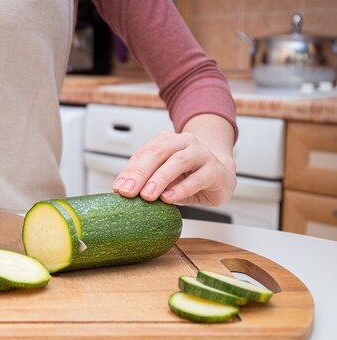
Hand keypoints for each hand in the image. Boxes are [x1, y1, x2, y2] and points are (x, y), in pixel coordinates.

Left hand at [112, 115, 235, 205]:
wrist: (221, 175)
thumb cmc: (188, 175)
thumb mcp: (164, 177)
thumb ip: (147, 181)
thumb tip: (124, 193)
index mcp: (166, 141)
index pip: (143, 153)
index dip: (129, 171)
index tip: (118, 188)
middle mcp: (183, 142)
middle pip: (158, 153)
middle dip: (140, 173)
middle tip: (128, 192)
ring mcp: (201, 153)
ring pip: (178, 161)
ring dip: (160, 178)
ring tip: (147, 195)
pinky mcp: (215, 170)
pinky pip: (197, 178)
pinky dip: (181, 189)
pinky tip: (169, 198)